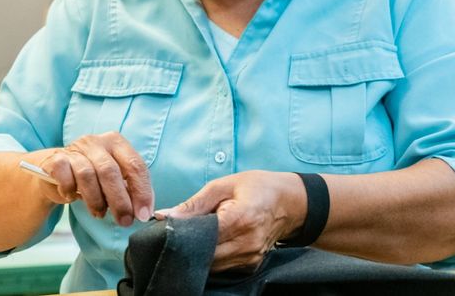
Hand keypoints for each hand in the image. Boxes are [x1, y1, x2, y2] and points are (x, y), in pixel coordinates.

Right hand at [33, 131, 154, 226]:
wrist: (57, 172)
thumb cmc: (93, 177)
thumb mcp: (115, 179)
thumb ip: (129, 190)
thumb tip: (143, 212)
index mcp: (117, 143)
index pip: (135, 165)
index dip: (142, 192)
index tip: (143, 214)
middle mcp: (96, 142)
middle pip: (110, 171)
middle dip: (120, 201)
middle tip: (124, 221)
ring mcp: (75, 149)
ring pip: (87, 176)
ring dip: (96, 200)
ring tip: (99, 213)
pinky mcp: (56, 160)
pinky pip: (66, 179)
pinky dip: (71, 192)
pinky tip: (73, 197)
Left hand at [156, 171, 305, 271]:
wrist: (291, 203)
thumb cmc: (257, 188)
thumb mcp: (223, 186)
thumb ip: (193, 204)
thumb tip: (164, 216)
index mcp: (240, 218)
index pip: (201, 236)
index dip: (181, 234)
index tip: (167, 229)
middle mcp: (247, 244)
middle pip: (204, 256)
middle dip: (186, 247)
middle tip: (177, 234)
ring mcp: (250, 258)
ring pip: (211, 266)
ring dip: (198, 254)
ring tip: (195, 237)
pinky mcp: (251, 267)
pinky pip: (222, 268)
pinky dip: (212, 259)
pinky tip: (210, 245)